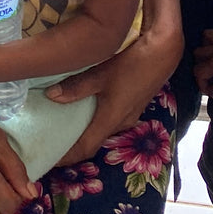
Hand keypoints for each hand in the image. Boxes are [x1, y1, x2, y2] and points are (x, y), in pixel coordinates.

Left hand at [48, 20, 182, 163]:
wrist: (163, 53)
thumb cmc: (132, 64)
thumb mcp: (101, 73)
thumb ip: (76, 87)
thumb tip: (51, 96)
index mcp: (111, 120)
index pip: (85, 148)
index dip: (67, 157)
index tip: (49, 160)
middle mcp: (121, 123)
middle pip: (93, 141)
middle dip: (73, 145)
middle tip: (51, 140)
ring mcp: (129, 114)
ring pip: (102, 129)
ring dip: (85, 131)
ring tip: (64, 125)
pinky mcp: (133, 104)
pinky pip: (110, 119)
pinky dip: (94, 119)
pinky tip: (85, 107)